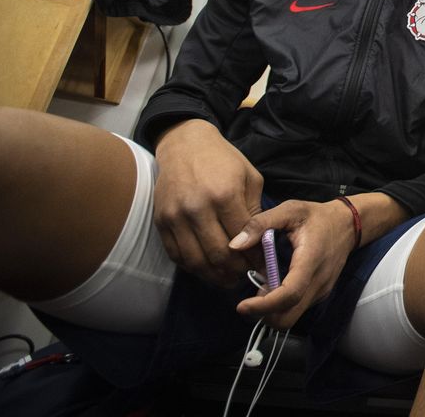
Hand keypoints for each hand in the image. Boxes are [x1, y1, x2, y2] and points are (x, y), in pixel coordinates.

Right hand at [153, 119, 263, 286]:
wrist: (185, 144)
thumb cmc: (223, 160)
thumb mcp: (250, 178)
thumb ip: (255, 211)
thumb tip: (261, 243)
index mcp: (225, 194)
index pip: (243, 238)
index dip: (255, 257)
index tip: (263, 266)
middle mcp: (198, 207)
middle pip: (219, 254)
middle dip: (236, 271)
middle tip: (246, 276)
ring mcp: (176, 216)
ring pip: (196, 261)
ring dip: (214, 276)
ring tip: (227, 279)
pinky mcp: (161, 221)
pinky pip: (176, 255)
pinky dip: (192, 267)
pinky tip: (206, 268)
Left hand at [229, 199, 357, 328]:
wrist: (348, 224)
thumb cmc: (317, 216)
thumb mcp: (290, 210)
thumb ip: (261, 223)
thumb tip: (235, 244)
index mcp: (310, 260)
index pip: (289, 294)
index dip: (264, 305)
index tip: (242, 306)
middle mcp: (318, 282)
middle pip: (288, 317)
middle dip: (263, 316)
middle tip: (247, 302)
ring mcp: (321, 291)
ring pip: (292, 317)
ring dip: (271, 312)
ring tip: (260, 291)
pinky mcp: (320, 294)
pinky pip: (298, 309)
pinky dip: (281, 307)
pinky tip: (274, 287)